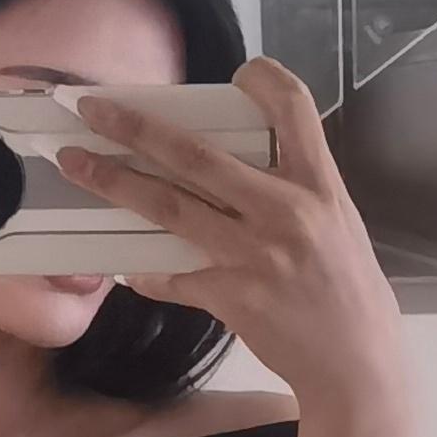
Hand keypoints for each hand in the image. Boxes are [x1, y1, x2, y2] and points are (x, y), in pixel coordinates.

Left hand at [60, 59, 411, 426]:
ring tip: (78, 164)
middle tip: (95, 109)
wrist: (359, 363)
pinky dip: (143, 269)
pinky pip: (172, 275)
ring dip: (116, 182)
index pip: (293, 106)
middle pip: (198, 154)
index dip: (261, 78)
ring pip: (171, 206)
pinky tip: (123, 266)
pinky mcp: (234, 297)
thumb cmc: (348, 291)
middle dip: (137, 127)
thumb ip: (294, 187)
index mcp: (319, 185)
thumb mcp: (338, 221)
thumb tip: (233, 163)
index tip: (235, 73)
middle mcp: (288, 211)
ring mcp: (257, 255)